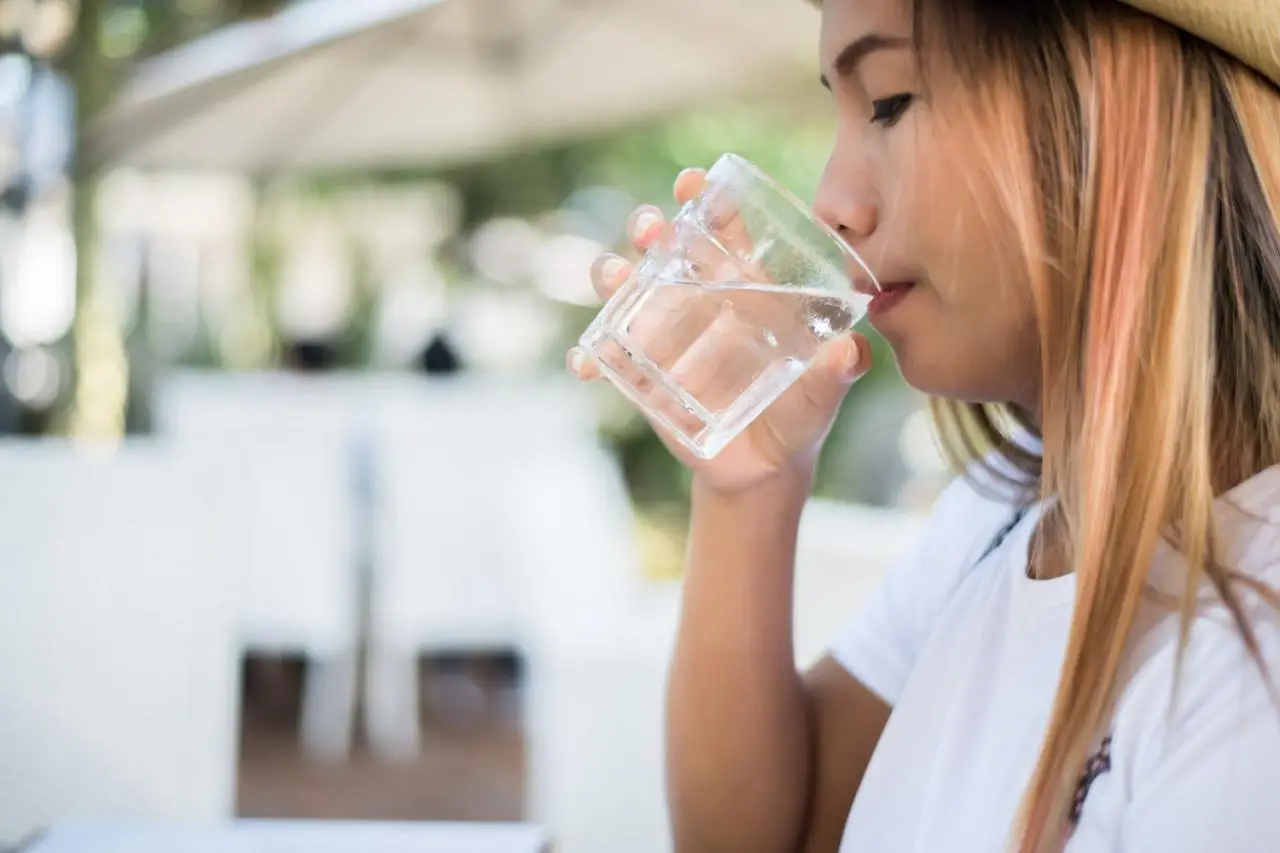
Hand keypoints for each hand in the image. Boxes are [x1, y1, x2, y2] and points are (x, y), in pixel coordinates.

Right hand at [568, 168, 872, 494]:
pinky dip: (588, 357)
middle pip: (663, 247)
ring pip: (625, 289)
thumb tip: (848, 351)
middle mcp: (697, 301)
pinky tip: (585, 363)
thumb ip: (839, 371)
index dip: (704, 199)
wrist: (764, 469)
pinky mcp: (641, 374)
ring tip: (615, 277)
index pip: (722, 230)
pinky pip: (605, 358)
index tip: (691, 182)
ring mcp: (664, 335)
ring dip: (610, 273)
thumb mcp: (825, 393)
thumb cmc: (800, 415)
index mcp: (744, 289)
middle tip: (650, 228)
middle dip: (648, 226)